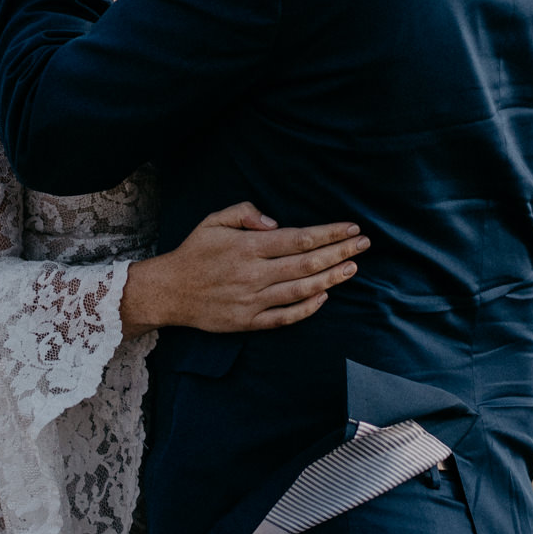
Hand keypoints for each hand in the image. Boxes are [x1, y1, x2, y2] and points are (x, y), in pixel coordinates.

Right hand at [120, 203, 368, 336]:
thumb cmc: (194, 252)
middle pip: (307, 263)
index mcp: (248, 247)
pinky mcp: (249, 321)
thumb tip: (274, 223)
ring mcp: (253, 300)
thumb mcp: (213, 221)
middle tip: (364, 244)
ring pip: (302, 290)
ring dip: (331, 278)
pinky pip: (285, 316)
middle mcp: (254, 274)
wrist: (168, 291)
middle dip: (340, 252)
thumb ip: (244, 212)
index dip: (329, 233)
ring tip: (353, 268)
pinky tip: (325, 297)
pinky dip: (308, 308)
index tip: (351, 228)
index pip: (300, 238)